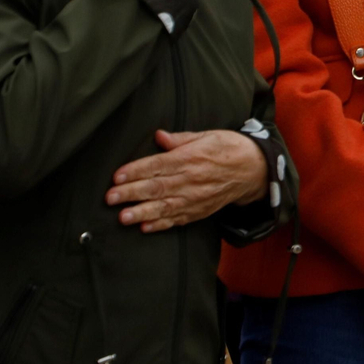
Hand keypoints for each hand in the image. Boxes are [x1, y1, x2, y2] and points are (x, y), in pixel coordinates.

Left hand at [107, 130, 266, 232]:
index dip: (136, 171)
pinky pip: (178, 219)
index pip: (158, 165)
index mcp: (191, 158)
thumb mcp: (208, 135)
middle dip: (131, 193)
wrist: (254, 170)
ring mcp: (196, 198)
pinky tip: (145, 227)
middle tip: (110, 198)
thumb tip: (158, 136)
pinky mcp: (199, 211)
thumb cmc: (228, 148)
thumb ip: (181, 139)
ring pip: (165, 206)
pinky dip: (161, 224)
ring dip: (142, 212)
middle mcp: (192, 179)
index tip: (116, 176)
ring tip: (123, 217)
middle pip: (157, 187)